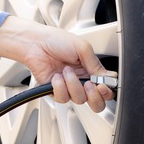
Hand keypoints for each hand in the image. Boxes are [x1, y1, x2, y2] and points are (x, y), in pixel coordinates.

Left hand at [0, 15, 115, 111]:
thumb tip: (108, 78)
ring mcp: (69, 88)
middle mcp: (81, 81)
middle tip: (89, 85)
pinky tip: (57, 76)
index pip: (105, 88)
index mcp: (91, 70)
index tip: (102, 85)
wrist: (35, 44)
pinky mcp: (56, 92)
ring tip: (66, 70)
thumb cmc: (56, 41)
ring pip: (79, 99)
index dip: (106, 91)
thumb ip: (96, 64)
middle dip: (95, 97)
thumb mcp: (82, 48)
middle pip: (96, 102)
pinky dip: (60, 87)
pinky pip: (63, 98)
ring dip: (73, 85)